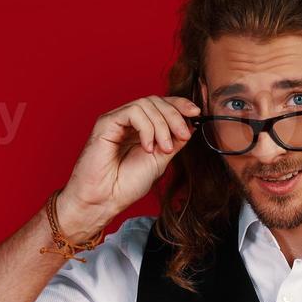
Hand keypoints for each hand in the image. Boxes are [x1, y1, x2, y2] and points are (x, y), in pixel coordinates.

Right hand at [56, 95, 200, 237]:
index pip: (162, 106)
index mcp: (141, 128)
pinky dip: (146, 128)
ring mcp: (117, 120)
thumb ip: (173, 142)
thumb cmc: (125, 185)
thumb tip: (190, 126)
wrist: (105, 200)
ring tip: (164, 148)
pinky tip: (147, 148)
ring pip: (146, 104)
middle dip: (175, 116)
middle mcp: (128, 121)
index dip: (180, 105)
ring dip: (162, 125)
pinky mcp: (106, 123)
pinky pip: (133, 112)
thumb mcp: (160, 161)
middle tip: (184, 135)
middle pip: (156, 101)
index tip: (196, 113)